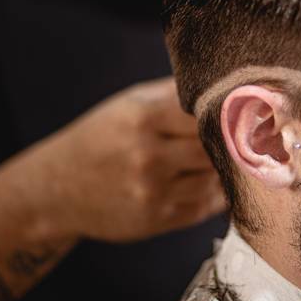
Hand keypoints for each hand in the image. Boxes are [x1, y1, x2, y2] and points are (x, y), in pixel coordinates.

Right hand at [46, 77, 225, 242]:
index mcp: (143, 118)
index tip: (242, 112)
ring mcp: (152, 191)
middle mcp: (148, 156)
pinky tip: (214, 183)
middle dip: (230, 143)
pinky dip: (216, 195)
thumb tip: (223, 80)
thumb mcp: (129, 104)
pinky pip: (204, 208)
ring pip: (214, 179)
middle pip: (214, 148)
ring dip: (224, 171)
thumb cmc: (99, 138)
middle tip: (245, 138)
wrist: (55, 189)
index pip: (205, 113)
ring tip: (228, 160)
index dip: (226, 113)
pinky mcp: (156, 220)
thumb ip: (174, 92)